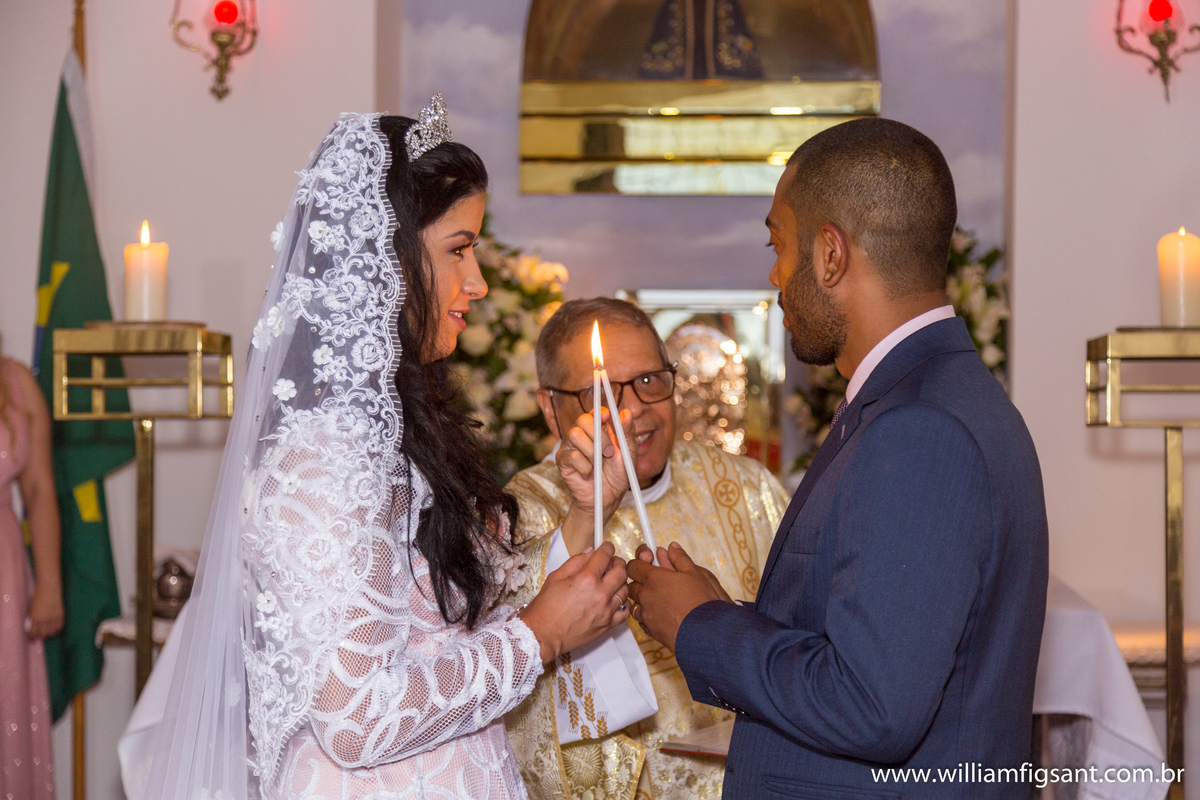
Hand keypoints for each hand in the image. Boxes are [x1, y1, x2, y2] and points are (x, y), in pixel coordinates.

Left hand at [27, 584, 63, 639]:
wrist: (49, 588)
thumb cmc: (38, 597)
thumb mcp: (31, 608)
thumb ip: (31, 618)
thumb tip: (32, 626)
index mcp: (34, 618)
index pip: (33, 632)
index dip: (32, 637)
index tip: (31, 639)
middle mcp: (44, 619)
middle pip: (42, 634)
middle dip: (40, 637)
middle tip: (39, 638)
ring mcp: (53, 618)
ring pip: (51, 632)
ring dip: (49, 635)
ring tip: (47, 635)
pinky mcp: (61, 615)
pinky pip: (59, 627)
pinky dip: (57, 630)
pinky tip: (55, 630)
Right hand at [519, 542, 630, 662]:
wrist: (543, 635)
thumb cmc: (545, 608)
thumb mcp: (556, 577)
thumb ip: (576, 562)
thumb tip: (590, 552)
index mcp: (586, 579)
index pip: (605, 556)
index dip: (607, 547)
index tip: (607, 547)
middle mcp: (600, 594)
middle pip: (621, 571)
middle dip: (618, 562)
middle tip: (612, 562)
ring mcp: (606, 610)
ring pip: (626, 589)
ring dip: (621, 582)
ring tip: (612, 581)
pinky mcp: (607, 625)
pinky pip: (625, 611)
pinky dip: (623, 603)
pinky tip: (615, 600)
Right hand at [557, 408, 635, 554]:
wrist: (607, 499)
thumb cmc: (618, 475)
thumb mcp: (628, 454)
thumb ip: (628, 433)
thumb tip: (626, 413)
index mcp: (599, 429)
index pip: (596, 412)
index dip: (600, 412)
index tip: (607, 416)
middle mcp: (583, 434)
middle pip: (583, 420)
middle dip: (599, 435)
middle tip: (609, 452)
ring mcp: (570, 446)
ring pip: (575, 435)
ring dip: (592, 452)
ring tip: (598, 465)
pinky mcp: (562, 460)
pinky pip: (572, 456)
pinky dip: (585, 467)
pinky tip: (588, 473)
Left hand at [627, 542, 731, 651]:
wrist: (706, 633)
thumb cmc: (702, 602)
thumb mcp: (696, 574)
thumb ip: (680, 559)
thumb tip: (671, 547)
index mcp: (654, 578)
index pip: (633, 566)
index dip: (640, 563)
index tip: (649, 563)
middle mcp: (645, 596)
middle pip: (632, 585)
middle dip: (641, 582)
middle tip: (658, 582)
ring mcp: (646, 614)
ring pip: (636, 604)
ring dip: (644, 600)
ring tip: (662, 601)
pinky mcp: (650, 630)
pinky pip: (642, 620)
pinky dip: (648, 615)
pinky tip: (663, 615)